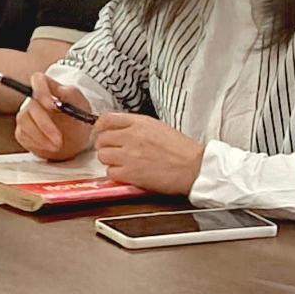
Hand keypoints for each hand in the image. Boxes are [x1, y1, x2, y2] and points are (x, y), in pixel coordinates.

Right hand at [15, 80, 98, 160]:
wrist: (76, 135)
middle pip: (32, 107)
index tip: (52, 106)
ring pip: (25, 123)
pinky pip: (23, 136)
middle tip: (58, 138)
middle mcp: (34, 100)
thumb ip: (71, 94)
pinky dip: (37, 143)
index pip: (38, 80)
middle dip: (45, 125)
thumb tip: (61, 91)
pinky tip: (49, 147)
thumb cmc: (77, 115)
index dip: (41, 91)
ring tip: (57, 145)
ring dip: (41, 137)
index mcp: (48, 86)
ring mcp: (26, 115)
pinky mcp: (22, 131)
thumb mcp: (80, 102)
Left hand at [90, 111, 205, 197]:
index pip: (106, 119)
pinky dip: (117, 174)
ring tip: (124, 163)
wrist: (194, 167)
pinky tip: (129, 173)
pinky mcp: (130, 173)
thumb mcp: (158, 127)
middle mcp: (131, 136)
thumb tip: (117, 129)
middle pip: (101, 139)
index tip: (101, 132)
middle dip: (106, 146)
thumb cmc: (181, 150)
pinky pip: (110, 172)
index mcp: (140, 122)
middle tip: (115, 152)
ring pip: (102, 156)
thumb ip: (136, 126)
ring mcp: (128, 154)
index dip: (100, 127)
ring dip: (110, 160)